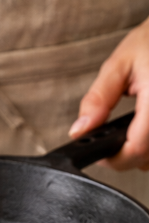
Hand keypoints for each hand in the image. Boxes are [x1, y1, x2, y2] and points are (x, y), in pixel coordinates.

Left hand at [69, 19, 148, 169]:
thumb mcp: (119, 64)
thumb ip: (98, 99)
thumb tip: (80, 129)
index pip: (135, 148)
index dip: (112, 158)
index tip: (98, 154)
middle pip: (146, 158)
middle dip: (123, 157)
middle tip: (106, 144)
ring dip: (139, 153)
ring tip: (124, 137)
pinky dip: (148, 145)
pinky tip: (139, 132)